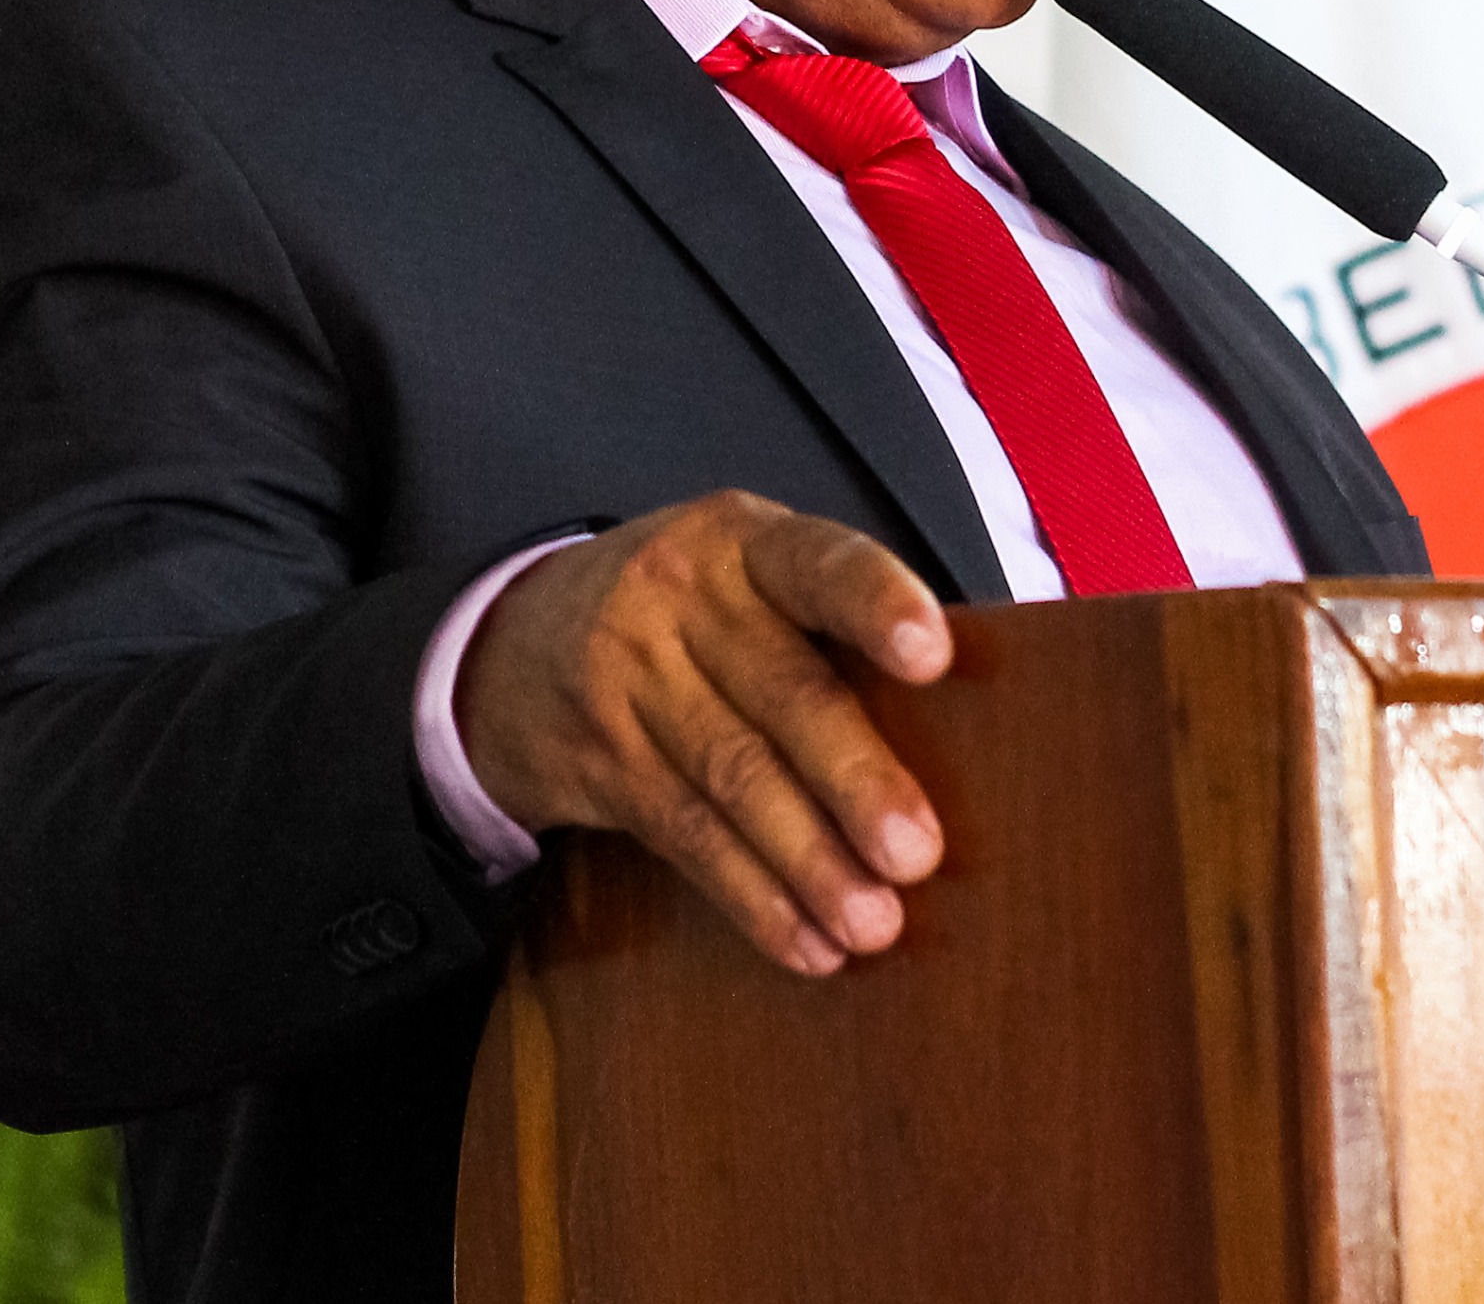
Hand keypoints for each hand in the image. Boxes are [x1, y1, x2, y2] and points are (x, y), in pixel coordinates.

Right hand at [454, 490, 953, 975]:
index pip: (819, 564)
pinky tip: (806, 942)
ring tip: (875, 922)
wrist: (513, 640)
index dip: (876, 604)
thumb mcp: (745, 575)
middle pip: (782, 693)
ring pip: (732, 777)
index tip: (933, 655)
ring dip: (810, 862)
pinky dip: (752, 897)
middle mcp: (681, 600)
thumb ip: (830, 622)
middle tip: (917, 854)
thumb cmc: (691, 611)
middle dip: (855, 779)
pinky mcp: (599, 759)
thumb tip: (969, 719)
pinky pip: (685, 834)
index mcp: (744, 541)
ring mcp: (628, 678)